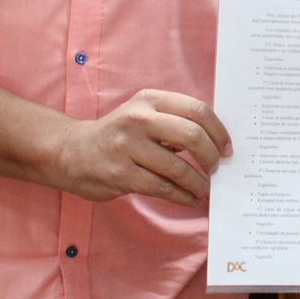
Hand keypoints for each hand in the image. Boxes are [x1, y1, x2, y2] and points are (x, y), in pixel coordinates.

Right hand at [52, 89, 230, 206]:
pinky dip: (182, 196)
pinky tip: (191, 199)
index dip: (219, 131)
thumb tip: (217, 142)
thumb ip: (175, 120)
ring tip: (206, 189)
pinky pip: (162, 188)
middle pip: (193, 136)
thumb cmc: (119, 134)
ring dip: (199, 183)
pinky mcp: (121, 174)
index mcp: (150, 99)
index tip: (227, 148)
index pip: (198, 110)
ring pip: (178, 167)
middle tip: (217, 168)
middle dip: (212, 157)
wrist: (71, 152)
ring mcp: (127, 147)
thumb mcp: (144, 113)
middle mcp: (139, 119)